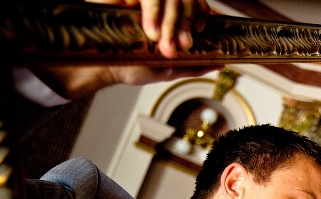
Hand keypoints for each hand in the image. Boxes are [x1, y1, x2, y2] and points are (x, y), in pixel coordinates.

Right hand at [31, 0, 216, 98]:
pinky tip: (145, 25)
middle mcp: (161, 6)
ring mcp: (144, 1)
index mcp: (172, 17)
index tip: (199, 31)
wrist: (101, 65)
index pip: (196, 4)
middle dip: (183, 23)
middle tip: (178, 45)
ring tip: (157, 40)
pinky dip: (147, 8)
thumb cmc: (133, 66)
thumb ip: (194, 66)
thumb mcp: (168, 69)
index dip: (201, 13)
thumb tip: (220, 63)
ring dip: (167, 18)